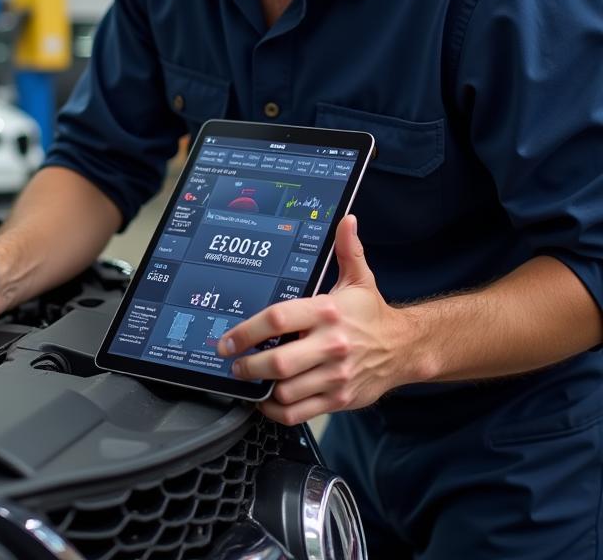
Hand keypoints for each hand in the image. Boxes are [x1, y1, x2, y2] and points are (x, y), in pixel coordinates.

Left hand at [217, 215, 410, 424]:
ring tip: (246, 380)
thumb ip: (348, 250)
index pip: (278, 319)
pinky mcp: (339, 399)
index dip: (246, 331)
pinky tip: (266, 400)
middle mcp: (330, 346)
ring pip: (287, 391)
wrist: (405, 349)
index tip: (227, 339)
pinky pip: (299, 412)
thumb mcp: (360, 279)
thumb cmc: (372, 314)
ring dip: (260, 389)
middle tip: (232, 363)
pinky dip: (276, 410)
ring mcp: (335, 376)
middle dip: (247, 366)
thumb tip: (346, 220)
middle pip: (278, 362)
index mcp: (327, 312)